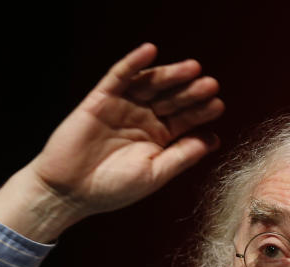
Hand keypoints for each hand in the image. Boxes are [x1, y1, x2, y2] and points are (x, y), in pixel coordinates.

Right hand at [0, 43, 223, 241]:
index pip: (186, 119)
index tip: (218, 106)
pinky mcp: (101, 99)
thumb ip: (182, 156)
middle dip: (191, 91)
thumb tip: (213, 140)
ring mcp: (124, 106)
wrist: (71, 192)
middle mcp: (145, 118)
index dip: (202, 112)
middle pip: (173, 99)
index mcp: (160, 137)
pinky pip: (119, 76)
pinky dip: (133, 62)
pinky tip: (150, 50)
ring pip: (151, 85)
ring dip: (171, 75)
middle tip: (210, 84)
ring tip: (192, 68)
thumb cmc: (113, 188)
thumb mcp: (155, 174)